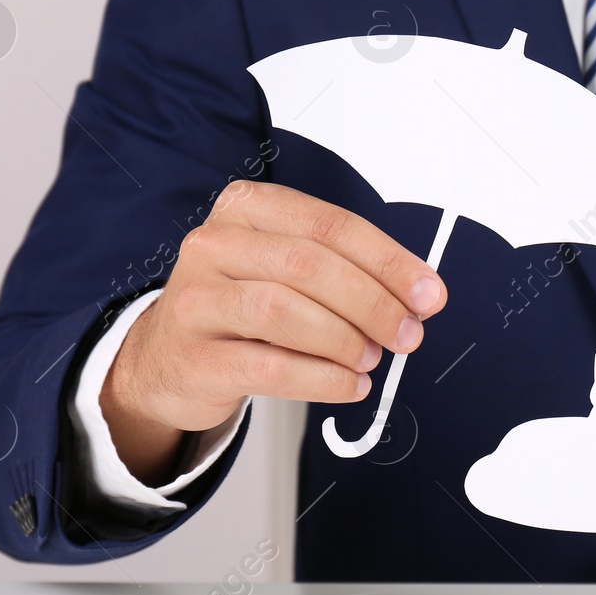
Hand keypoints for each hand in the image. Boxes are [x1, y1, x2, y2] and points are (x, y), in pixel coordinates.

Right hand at [101, 181, 446, 483]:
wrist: (167, 359)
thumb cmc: (241, 308)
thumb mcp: (288, 271)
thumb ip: (349, 273)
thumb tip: (420, 297)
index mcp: (247, 208)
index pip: (330, 225)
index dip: (388, 261)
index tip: (429, 294)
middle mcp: (214, 244)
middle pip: (309, 265)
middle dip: (372, 303)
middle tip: (408, 334)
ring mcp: (196, 300)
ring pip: (283, 311)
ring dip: (344, 339)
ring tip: (371, 358)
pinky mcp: (193, 357)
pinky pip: (268, 367)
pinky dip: (322, 380)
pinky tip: (349, 385)